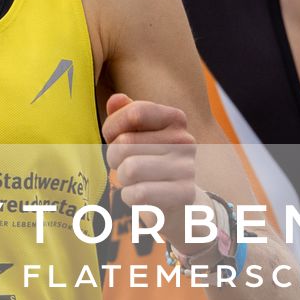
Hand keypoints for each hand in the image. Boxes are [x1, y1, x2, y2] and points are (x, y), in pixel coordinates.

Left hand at [102, 94, 201, 235]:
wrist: (176, 200)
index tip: (113, 137)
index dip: (113, 126)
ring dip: (122, 177)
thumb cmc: (149, 159)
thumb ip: (124, 112)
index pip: (135, 112)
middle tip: (124, 164)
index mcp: (175, 119)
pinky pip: (138, 193)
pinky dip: (129, 196)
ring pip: (130, 169)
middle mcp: (185, 140)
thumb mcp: (137, 132)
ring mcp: (187, 168)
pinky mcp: (184, 194)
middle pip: (125, 143)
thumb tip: (115, 100)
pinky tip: (139, 195)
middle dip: (114, 157)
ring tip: (133, 179)